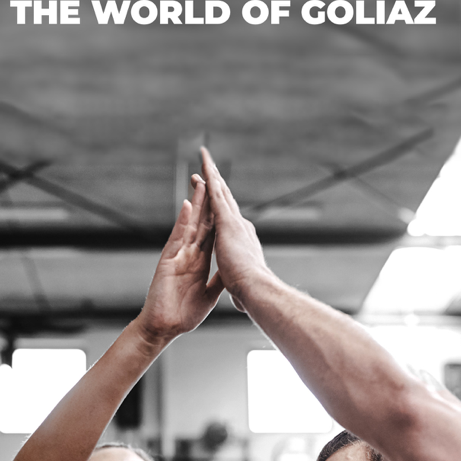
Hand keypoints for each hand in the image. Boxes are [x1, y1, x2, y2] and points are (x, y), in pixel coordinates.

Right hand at [137, 179, 223, 343]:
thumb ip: (218, 280)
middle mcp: (189, 255)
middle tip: (213, 178)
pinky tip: (188, 206)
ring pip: (190, 225)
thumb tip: (232, 271)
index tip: (227, 200)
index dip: (219, 217)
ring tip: (201, 182)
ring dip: (196, 204)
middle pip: (201, 223)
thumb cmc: (184, 315)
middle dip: (208, 202)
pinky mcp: (168, 260)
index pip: (212, 234)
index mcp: (200, 262)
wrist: (165, 328)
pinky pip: (177, 237)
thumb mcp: (209, 295)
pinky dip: (183, 222)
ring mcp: (178, 256)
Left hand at [200, 147, 269, 301]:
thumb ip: (239, 289)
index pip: (229, 223)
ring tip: (205, 159)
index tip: (217, 200)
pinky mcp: (227, 221)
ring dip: (213, 176)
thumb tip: (242, 301)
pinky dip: (210, 181)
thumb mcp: (241, 289)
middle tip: (210, 168)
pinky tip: (203, 168)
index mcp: (241, 244)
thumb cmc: (251, 295)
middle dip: (217, 186)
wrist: (257, 291)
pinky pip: (216, 196)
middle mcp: (240, 228)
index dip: (222, 210)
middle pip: (226, 202)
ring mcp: (234, 223)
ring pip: (221, 193)